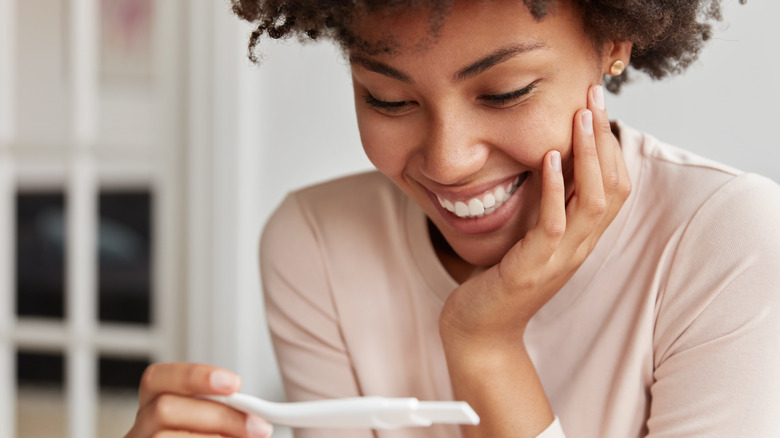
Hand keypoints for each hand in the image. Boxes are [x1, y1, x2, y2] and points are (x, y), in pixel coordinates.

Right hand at [125, 362, 272, 437]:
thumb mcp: (213, 432)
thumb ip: (226, 422)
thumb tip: (256, 418)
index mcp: (153, 414)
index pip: (158, 380)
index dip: (194, 376)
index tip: (233, 383)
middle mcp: (137, 435)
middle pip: (164, 409)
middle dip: (219, 416)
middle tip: (257, 427)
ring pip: (164, 437)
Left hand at [440, 84, 630, 343]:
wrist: (480, 330)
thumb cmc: (500, 279)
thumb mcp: (528, 235)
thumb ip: (543, 205)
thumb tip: (545, 160)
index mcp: (580, 237)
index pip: (614, 184)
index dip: (610, 144)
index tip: (597, 103)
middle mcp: (579, 246)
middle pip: (612, 185)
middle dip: (605, 137)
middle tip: (595, 94)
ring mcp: (559, 258)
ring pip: (593, 201)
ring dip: (589, 155)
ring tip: (582, 116)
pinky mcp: (532, 267)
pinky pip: (554, 224)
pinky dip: (556, 189)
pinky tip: (551, 159)